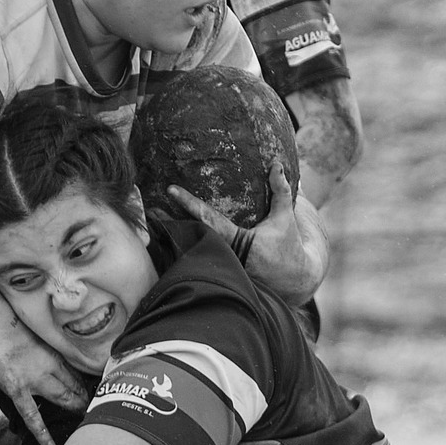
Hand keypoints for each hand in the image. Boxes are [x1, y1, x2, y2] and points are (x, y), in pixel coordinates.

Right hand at [0, 313, 87, 444]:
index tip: (88, 391)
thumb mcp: (30, 331)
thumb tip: (38, 351)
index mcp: (52, 352)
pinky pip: (33, 416)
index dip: (82, 383)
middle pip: (72, 386)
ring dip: (73, 407)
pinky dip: (42, 432)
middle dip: (83, 398)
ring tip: (83, 418)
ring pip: (61, 398)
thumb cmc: (4, 322)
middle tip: (92, 407)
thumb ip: (39, 345)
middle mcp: (49, 367)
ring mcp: (35, 381)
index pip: (74, 372)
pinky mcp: (18, 390)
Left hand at [168, 160, 327, 301]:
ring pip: (191, 254)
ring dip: (170, 240)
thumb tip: (277, 164)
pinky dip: (180, 254)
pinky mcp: (222, 278)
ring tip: (152, 221)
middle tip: (150, 209)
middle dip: (169, 223)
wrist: (294, 280)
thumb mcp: (285, 217)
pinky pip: (197, 265)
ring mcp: (223, 270)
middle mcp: (228, 257)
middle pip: (191, 237)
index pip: (209, 218)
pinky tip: (164, 243)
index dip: (189, 203)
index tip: (171, 189)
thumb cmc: (288, 245)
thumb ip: (280, 191)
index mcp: (240, 241)